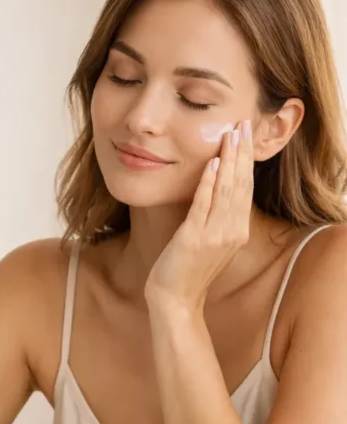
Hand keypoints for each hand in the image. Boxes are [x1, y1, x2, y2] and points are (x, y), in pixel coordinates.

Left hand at [145, 120, 253, 308]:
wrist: (176, 300)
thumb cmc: (186, 270)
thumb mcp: (208, 241)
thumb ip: (215, 218)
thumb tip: (213, 189)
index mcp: (237, 231)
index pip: (246, 188)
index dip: (247, 160)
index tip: (246, 135)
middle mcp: (232, 231)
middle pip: (241, 184)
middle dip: (243, 152)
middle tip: (244, 124)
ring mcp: (215, 236)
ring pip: (227, 191)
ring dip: (229, 160)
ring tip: (231, 135)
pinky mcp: (195, 238)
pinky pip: (204, 206)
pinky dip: (209, 184)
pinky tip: (212, 165)